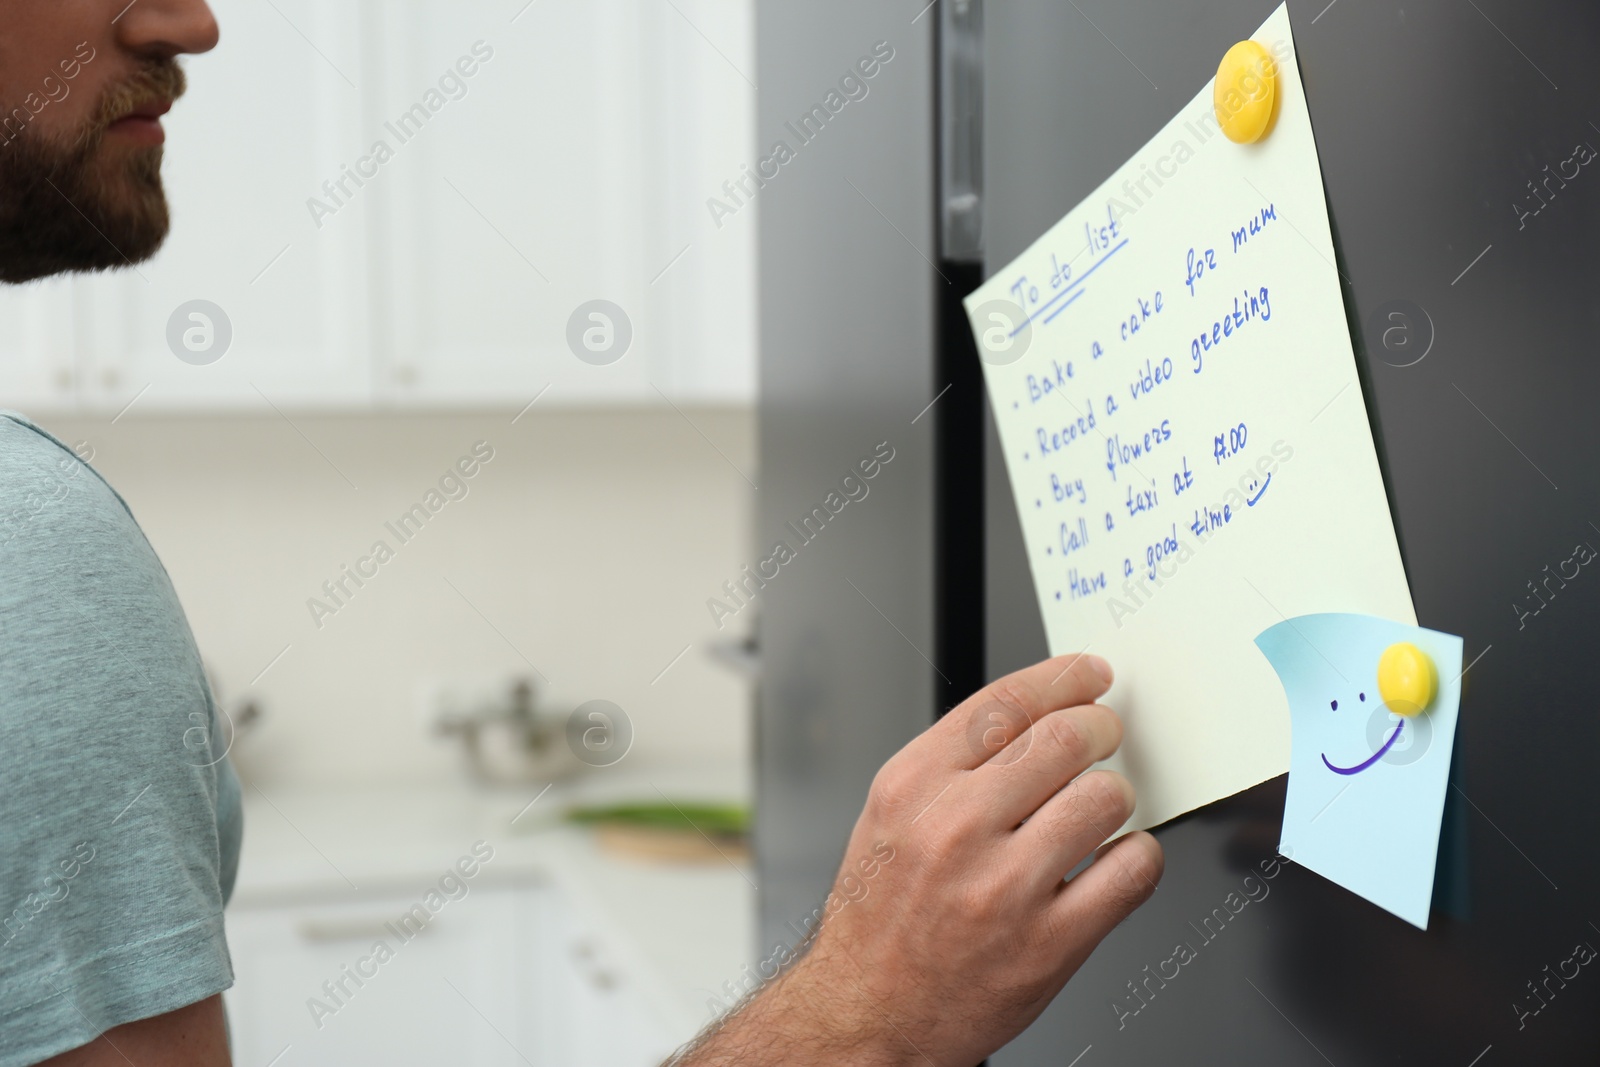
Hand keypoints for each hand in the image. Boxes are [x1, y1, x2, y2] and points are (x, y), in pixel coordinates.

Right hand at [674, 653, 1162, 1066]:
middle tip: (1106, 737)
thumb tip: (1038, 715)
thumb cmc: (880, 917)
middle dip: (1101, 729)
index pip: (1006, 704)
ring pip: (1104, 798)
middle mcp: (955, 830)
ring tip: (1098, 810)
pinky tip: (1112, 861)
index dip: (1063, 678)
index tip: (1089, 676)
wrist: (866, 1012)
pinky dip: (1135, 857)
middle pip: (1064, 738)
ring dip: (1115, 796)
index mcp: (912, 788)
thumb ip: (955, 763)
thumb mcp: (891, 817)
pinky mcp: (1049, 943)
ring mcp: (1004, 888)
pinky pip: (1130, 870)